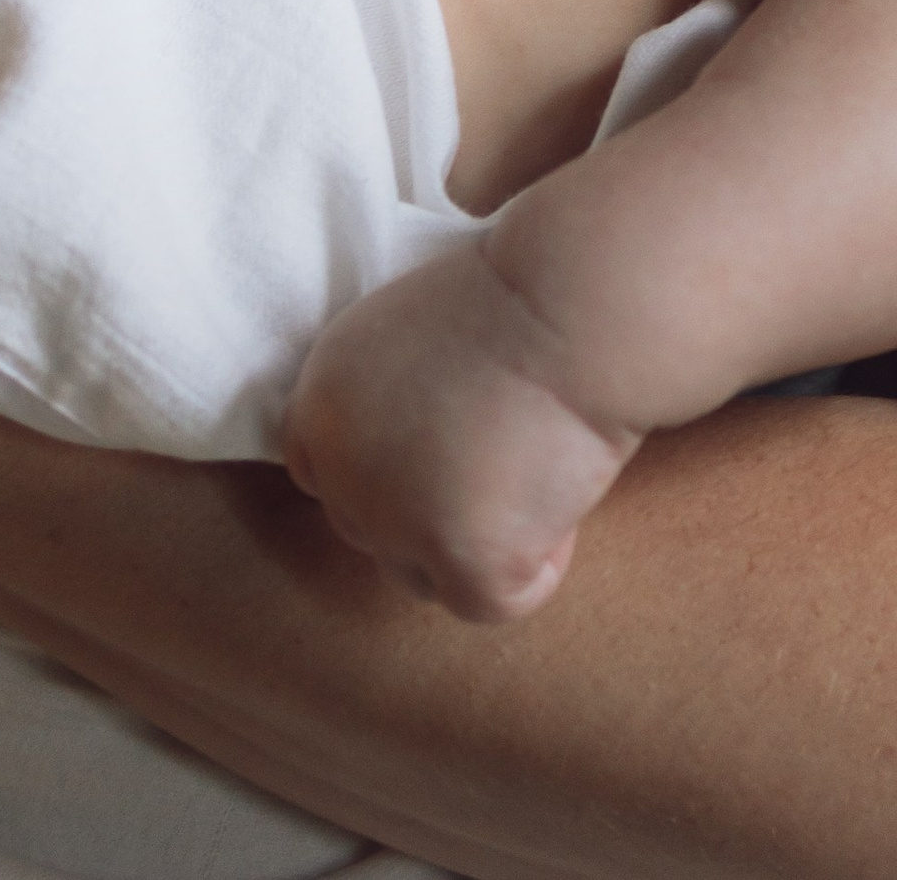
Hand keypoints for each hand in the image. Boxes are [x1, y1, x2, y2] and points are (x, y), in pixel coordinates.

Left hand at [283, 245, 639, 625]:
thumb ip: (388, 399)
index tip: (438, 455)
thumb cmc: (520, 295)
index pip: (322, 472)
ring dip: (479, 543)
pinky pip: (496, 601)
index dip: (383, 473)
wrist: (574, 304)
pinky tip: (561, 491)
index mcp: (322, 401)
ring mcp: (396, 524)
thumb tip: (413, 459)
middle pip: (375, 534)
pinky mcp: (462, 562)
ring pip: (428, 578)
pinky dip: (539, 562)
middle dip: (432, 511)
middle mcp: (340, 470)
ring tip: (535, 465)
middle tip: (503, 451)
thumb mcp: (416, 328)